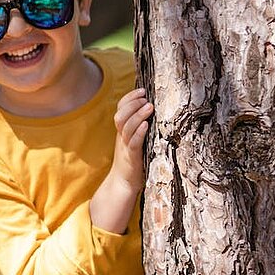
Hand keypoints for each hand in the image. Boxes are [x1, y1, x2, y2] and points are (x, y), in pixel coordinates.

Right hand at [91, 88, 152, 233]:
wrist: (123, 184)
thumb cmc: (133, 161)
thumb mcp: (134, 141)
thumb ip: (139, 127)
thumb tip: (154, 111)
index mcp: (122, 131)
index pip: (120, 109)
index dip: (129, 98)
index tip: (142, 90)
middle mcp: (122, 137)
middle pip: (120, 115)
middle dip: (132, 103)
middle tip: (145, 98)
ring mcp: (126, 146)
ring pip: (127, 127)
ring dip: (138, 115)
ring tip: (149, 107)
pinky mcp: (132, 157)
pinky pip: (134, 143)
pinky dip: (139, 133)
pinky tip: (147, 125)